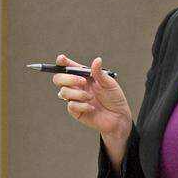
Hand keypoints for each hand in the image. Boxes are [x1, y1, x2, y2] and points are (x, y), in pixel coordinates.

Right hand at [52, 55, 131, 171]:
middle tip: (82, 82)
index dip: (62, 62)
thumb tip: (97, 60)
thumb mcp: (109, 83)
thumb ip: (99, 73)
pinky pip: (71, 105)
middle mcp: (77, 86)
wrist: (118, 117)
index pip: (68, 67)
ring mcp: (75, 98)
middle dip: (68, 79)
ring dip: (78, 94)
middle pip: (59, 78)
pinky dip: (82, 106)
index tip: (62, 60)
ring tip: (91, 98)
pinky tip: (91, 107)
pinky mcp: (75, 110)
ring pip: (63, 92)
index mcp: (84, 76)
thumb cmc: (114, 99)